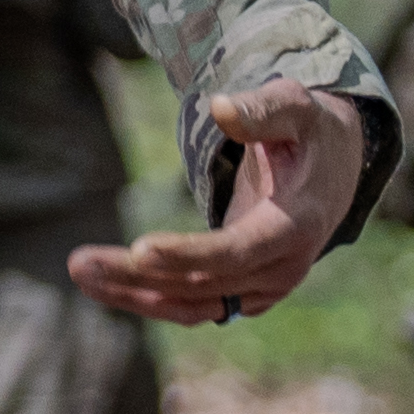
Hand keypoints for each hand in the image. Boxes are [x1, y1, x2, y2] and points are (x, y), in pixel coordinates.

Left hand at [70, 84, 373, 323]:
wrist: (334, 171)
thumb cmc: (308, 131)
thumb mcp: (296, 107)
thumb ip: (262, 109)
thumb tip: (220, 107)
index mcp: (296, 226)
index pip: (237, 251)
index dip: (189, 254)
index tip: (140, 249)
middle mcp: (281, 269)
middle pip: (202, 283)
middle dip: (138, 274)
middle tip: (79, 262)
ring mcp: (262, 289)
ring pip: (190, 304)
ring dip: (132, 294)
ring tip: (79, 271)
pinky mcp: (242, 294)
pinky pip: (191, 306)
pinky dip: (147, 299)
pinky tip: (104, 285)